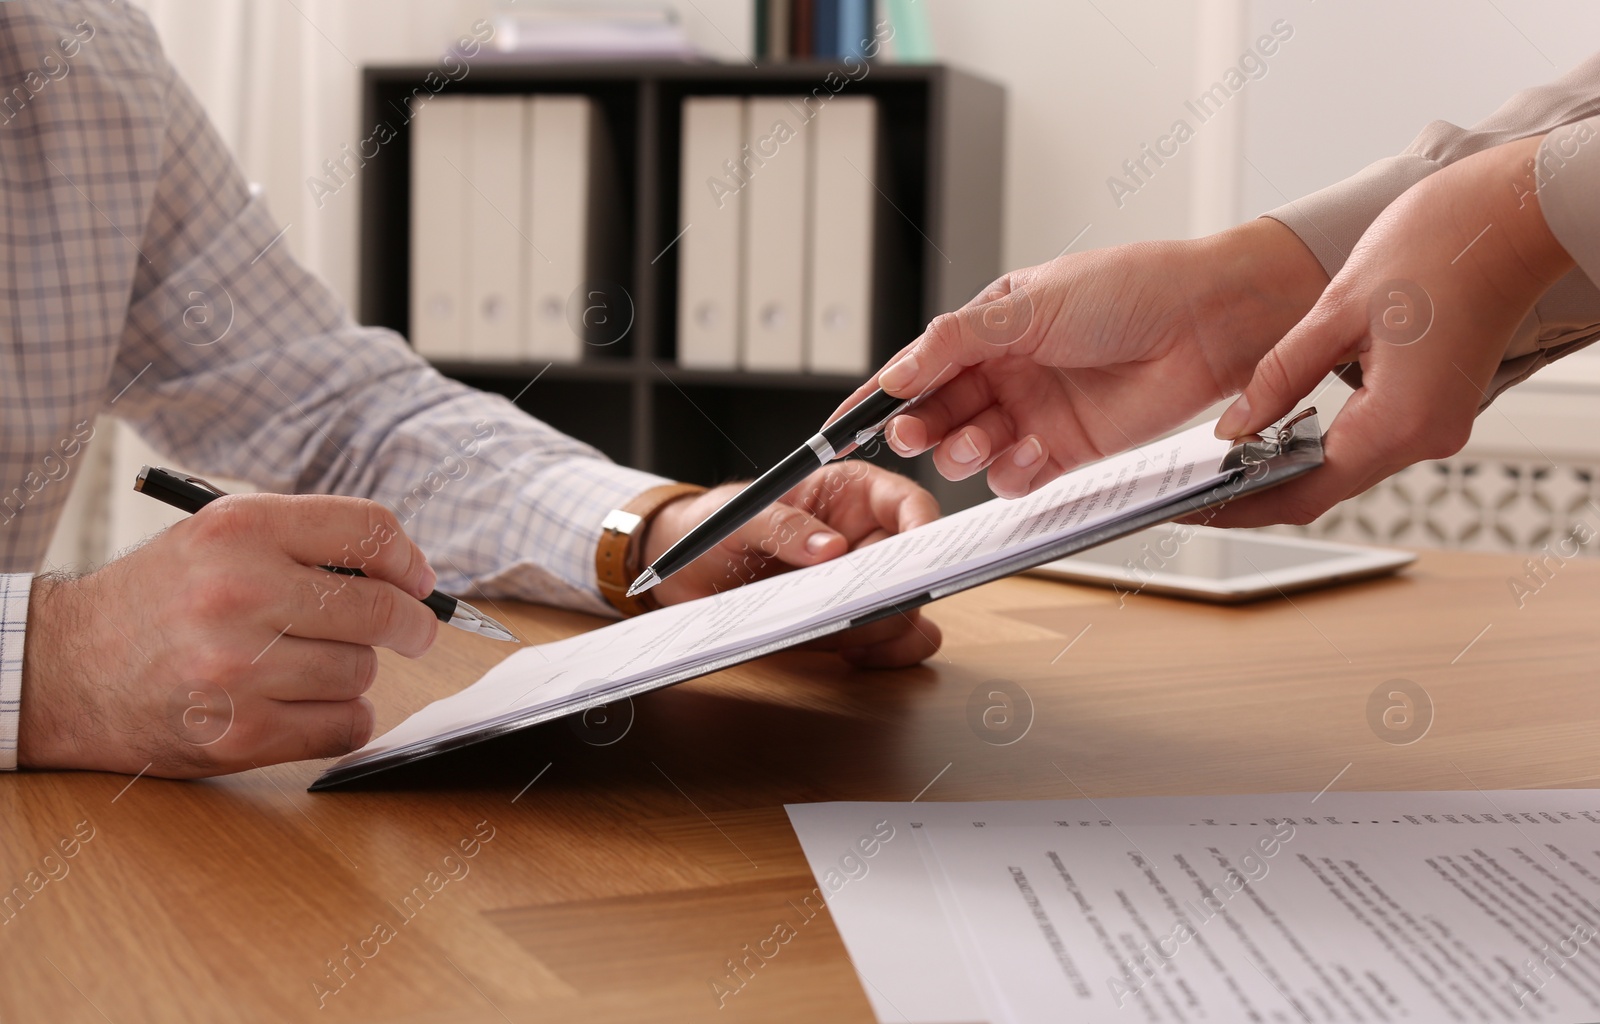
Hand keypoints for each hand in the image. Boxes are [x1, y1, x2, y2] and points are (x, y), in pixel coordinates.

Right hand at [19, 495, 439, 776]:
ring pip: (360, 672)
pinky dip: (340, 719)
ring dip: (351, 672)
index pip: (367, 531)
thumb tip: (408, 575)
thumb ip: (307, 543)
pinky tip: (305, 705)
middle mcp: (238, 593)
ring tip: (305, 666)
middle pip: (378, 610)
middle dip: (410, 624)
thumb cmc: (159, 600)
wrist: (68, 669)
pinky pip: (344, 726)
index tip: (418, 581)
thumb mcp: (219, 537)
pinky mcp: (239, 736)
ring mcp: (237, 670)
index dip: (408, 560)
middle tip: (411, 631)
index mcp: (239, 530)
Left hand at [641, 461, 941, 666]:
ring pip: (912, 608)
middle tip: (868, 606)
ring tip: (846, 633)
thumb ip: (782, 523)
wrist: (683, 574)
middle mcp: (866, 538)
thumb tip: (830, 547)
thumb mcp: (737, 516)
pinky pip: (894, 642)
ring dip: (889, 625)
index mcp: (849, 493)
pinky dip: (886, 654)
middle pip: (915, 563)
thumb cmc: (712, 527)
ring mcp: (861, 585)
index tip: (920, 552)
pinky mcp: (851, 624)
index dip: (924, 525)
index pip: (908, 502)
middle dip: (901, 588)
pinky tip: (850, 654)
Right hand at [839, 217, 1327, 496]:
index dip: (880, 393)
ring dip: (963, 451)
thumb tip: (898, 372)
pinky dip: (1011, 474)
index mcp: (990, 328)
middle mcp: (1007, 371)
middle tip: (914, 432)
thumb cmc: (1132, 289)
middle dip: (919, 426)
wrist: (1209, 322)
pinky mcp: (1066, 450)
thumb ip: (956, 341)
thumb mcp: (1029, 304)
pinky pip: (1017, 476)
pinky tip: (1026, 455)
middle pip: (938, 412)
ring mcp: (1034, 411)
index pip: (919, 363)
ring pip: (970, 449)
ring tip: (978, 440)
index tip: (845, 421)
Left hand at [1208, 134, 1575, 525]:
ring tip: (1230, 462)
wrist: (1516, 216)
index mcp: (1399, 419)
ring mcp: (1438, 425)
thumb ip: (1280, 375)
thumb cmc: (1439, 244)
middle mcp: (1425, 436)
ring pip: (1347, 469)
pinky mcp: (1440, 407)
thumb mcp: (1337, 308)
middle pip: (1325, 489)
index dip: (1244, 506)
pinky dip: (1323, 445)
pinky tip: (1283, 431)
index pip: (1304, 491)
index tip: (1198, 509)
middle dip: (1261, 493)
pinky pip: (1370, 442)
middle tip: (1201, 488)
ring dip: (1291, 470)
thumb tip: (1235, 429)